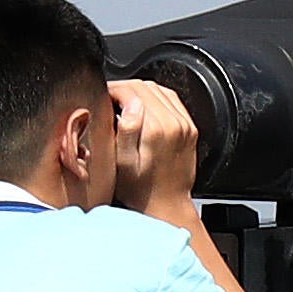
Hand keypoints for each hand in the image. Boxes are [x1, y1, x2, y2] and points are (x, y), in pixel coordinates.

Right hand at [104, 79, 203, 223]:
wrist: (167, 205)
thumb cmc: (141, 190)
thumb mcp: (123, 163)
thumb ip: (124, 130)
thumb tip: (127, 103)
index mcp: (155, 129)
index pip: (131, 90)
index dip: (112, 89)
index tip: (102, 95)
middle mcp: (174, 123)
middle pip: (145, 86)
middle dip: (124, 88)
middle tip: (110, 98)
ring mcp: (185, 125)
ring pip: (159, 90)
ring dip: (140, 91)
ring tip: (124, 103)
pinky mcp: (190, 129)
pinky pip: (173, 100)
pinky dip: (156, 98)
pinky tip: (144, 108)